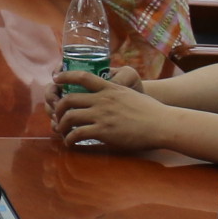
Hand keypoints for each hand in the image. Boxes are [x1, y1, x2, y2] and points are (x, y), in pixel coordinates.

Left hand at [49, 67, 170, 150]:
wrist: (162, 124)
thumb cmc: (151, 111)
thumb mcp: (130, 93)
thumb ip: (115, 93)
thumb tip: (108, 95)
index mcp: (110, 88)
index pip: (82, 76)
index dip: (66, 76)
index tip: (56, 79)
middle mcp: (103, 100)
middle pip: (69, 99)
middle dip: (58, 107)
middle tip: (57, 115)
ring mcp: (102, 115)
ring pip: (69, 117)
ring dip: (61, 125)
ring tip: (61, 131)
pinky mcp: (103, 131)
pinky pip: (78, 134)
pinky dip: (69, 139)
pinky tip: (70, 143)